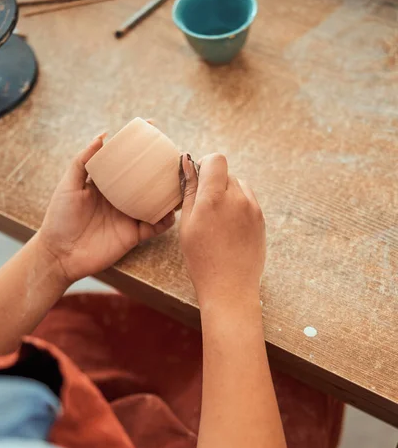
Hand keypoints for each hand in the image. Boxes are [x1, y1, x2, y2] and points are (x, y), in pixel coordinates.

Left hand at [38, 136, 174, 283]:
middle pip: (147, 181)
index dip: (139, 146)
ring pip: (156, 203)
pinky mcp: (133, 236)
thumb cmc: (60, 218)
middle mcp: (121, 198)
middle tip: (177, 157)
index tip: (153, 128)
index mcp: (107, 184)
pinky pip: (155, 227)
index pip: (127, 161)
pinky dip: (165, 221)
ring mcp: (129, 217)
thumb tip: (103, 136)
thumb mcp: (69, 185)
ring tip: (182, 185)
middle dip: (163, 169)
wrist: (60, 254)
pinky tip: (171, 213)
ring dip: (170, 195)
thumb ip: (83, 160)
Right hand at [180, 153, 264, 308]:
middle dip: (215, 183)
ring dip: (228, 194)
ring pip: (239, 186)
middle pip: (227, 173)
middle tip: (204, 208)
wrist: (230, 287)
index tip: (198, 181)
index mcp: (214, 198)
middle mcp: (237, 199)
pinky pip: (248, 201)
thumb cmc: (202, 259)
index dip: (205, 166)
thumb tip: (188, 163)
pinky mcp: (261, 220)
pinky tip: (229, 229)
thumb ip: (190, 191)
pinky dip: (238, 207)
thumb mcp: (187, 225)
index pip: (216, 160)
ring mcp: (253, 209)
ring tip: (218, 221)